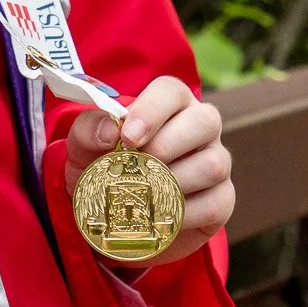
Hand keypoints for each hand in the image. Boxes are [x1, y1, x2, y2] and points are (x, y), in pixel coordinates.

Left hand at [63, 75, 233, 267]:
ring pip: (214, 165)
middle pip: (206, 121)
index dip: (151, 111)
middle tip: (137, 166)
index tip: (127, 137)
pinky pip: (215, 204)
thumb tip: (109, 131)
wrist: (114, 215)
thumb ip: (89, 130)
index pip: (170, 90)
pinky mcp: (223, 199)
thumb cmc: (103, 167)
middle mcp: (200, 127)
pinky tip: (160, 216)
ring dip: (174, 182)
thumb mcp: (84, 147)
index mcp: (169, 104)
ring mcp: (216, 161)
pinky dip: (184, 214)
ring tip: (146, 192)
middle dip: (167, 145)